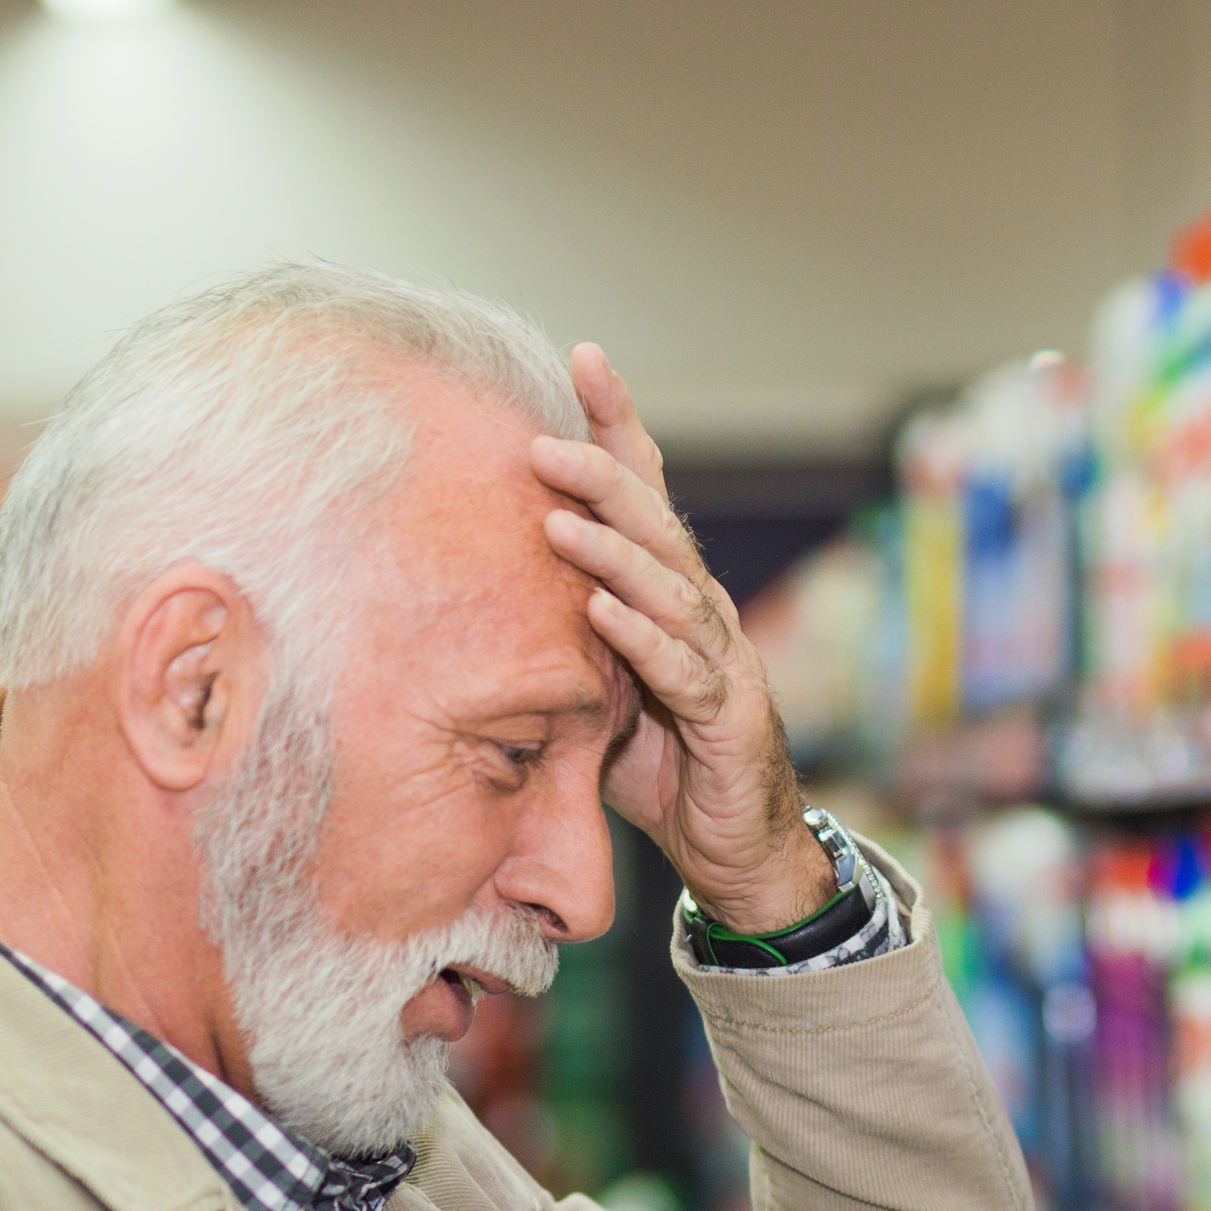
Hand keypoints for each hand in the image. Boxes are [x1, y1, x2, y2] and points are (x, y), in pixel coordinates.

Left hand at [532, 345, 833, 935]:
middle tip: (542, 442)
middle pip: (658, 526)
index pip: (648, 494)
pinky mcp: (730, 719)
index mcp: (672, 595)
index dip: (618, 426)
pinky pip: (682, 671)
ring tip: (557, 520)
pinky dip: (642, 639)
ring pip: (671, 589)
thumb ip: (557, 643)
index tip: (582, 358)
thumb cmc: (665, 768)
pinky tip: (603, 612)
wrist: (740, 853)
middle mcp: (704, 613)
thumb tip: (469, 600)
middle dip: (605, 473)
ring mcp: (723, 663)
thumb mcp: (599, 693)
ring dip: (614, 551)